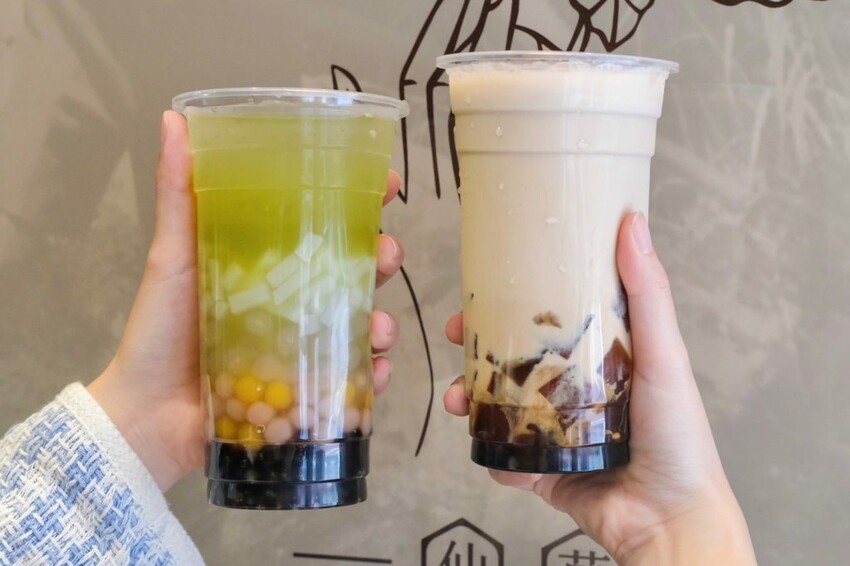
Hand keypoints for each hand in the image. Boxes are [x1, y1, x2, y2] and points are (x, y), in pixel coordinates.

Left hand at [88, 111, 403, 491]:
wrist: (148, 416)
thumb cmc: (160, 331)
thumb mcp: (172, 257)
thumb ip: (178, 195)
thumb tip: (173, 119)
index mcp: (269, 264)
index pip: (323, 224)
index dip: (361, 203)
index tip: (386, 186)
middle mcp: (294, 301)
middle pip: (356, 271)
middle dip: (384, 258)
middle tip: (387, 256)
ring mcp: (304, 347)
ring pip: (363, 324)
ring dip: (384, 321)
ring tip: (379, 328)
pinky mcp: (308, 391)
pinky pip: (354, 381)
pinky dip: (374, 376)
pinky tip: (377, 372)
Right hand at [443, 213, 755, 564]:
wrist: (669, 521)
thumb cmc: (678, 437)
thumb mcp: (664, 355)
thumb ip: (647, 293)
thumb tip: (632, 222)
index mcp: (603, 358)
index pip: (551, 318)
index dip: (515, 300)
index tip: (486, 287)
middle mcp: (576, 391)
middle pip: (514, 359)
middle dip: (478, 348)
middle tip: (457, 336)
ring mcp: (556, 432)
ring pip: (498, 405)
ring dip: (469, 398)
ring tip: (457, 400)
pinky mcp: (542, 471)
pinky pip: (504, 457)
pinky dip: (493, 454)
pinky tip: (492, 450)